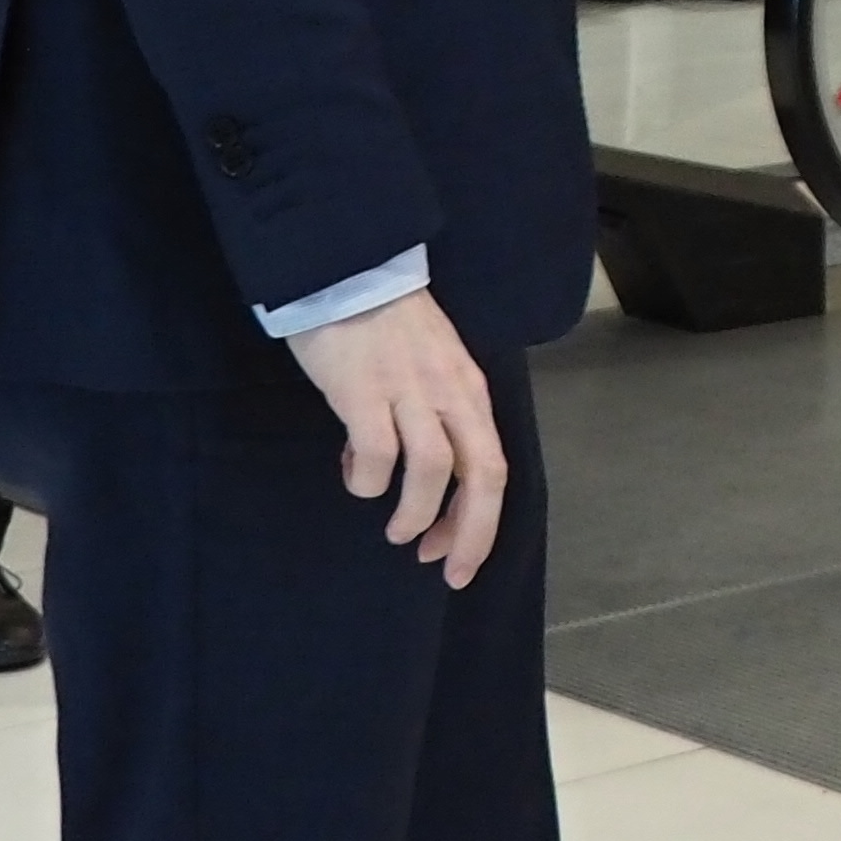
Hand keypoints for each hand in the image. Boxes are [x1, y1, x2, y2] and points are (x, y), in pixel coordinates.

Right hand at [285, 289, 508, 586]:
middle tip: (446, 569)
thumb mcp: (428, 369)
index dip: (481, 519)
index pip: (493, 465)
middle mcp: (451, 393)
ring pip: (435, 470)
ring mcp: (410, 391)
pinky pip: (380, 452)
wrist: (346, 271)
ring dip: (417, 514)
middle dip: (470, 533)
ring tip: (398, 532)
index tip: (454, 555)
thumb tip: (400, 475)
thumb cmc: (385, 324)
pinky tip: (357, 480)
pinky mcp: (365, 391)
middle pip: (481, 475)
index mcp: (469, 390)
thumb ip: (429, 417)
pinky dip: (371, 480)